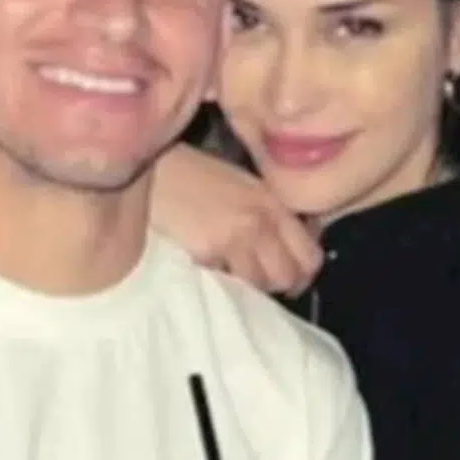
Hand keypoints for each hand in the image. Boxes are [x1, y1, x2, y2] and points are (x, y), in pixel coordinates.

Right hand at [150, 144, 320, 294]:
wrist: (149, 170)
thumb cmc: (191, 175)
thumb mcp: (241, 186)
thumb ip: (268, 215)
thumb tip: (288, 247)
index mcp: (272, 203)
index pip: (310, 256)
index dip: (302, 274)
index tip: (288, 278)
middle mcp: (261, 222)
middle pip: (288, 278)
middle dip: (277, 286)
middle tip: (259, 283)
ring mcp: (235, 239)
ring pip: (259, 287)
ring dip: (248, 289)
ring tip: (230, 276)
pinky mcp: (208, 254)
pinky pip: (226, 285)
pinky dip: (220, 284)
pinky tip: (207, 269)